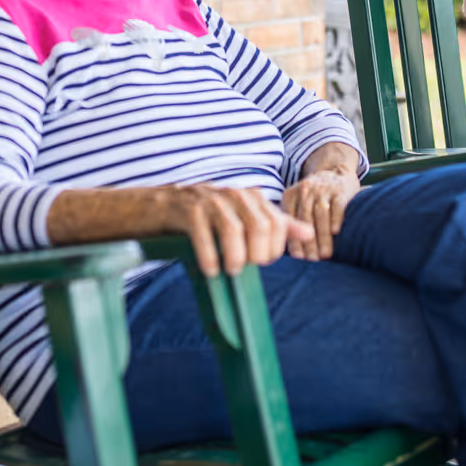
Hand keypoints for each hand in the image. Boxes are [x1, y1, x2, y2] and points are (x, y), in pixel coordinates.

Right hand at [156, 183, 313, 276]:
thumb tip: (309, 233)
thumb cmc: (203, 217)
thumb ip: (275, 224)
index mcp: (247, 196)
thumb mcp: (241, 217)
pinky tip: (210, 270)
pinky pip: (202, 233)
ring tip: (230, 271)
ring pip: (232, 229)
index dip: (273, 247)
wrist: (157, 206)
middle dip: (257, 253)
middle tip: (246, 269)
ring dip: (234, 256)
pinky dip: (209, 255)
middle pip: (258, 225)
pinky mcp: (185, 209)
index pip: (275, 222)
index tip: (262, 261)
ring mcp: (206, 200)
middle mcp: (230, 194)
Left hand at [283, 168, 359, 260]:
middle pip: (306, 219)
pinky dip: (336, 219)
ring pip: (321, 214)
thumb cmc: (315, 195)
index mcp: (291, 194)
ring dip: (323, 236)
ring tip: (325, 254)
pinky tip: (335, 232)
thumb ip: (293, 218)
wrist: (336, 170)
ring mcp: (323, 189)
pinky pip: (337, 206)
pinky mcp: (340, 190)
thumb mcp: (299, 201)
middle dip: (308, 242)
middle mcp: (306, 189)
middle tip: (312, 259)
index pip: (290, 220)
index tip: (298, 258)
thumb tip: (290, 251)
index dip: (294, 239)